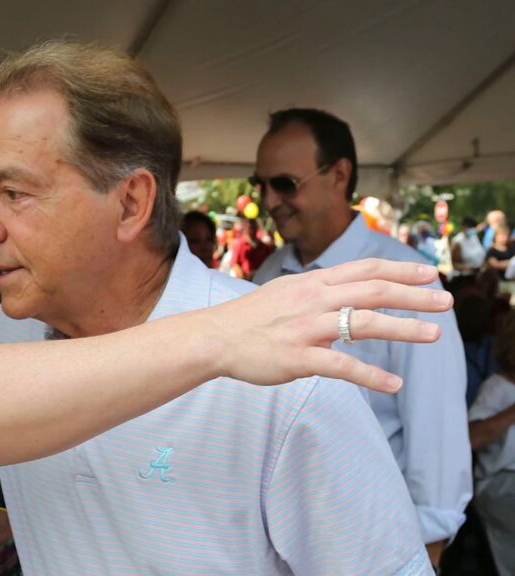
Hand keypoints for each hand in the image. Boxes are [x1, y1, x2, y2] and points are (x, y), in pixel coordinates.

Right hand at [208, 259, 450, 392]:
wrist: (214, 337)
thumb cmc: (250, 317)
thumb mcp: (286, 291)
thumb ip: (318, 290)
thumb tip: (347, 290)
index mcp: (313, 283)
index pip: (365, 270)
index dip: (400, 270)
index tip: (429, 272)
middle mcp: (314, 300)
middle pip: (373, 291)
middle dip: (414, 295)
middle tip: (445, 301)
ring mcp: (307, 328)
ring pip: (364, 324)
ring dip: (404, 328)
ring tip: (434, 334)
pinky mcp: (299, 357)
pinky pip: (342, 366)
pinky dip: (371, 376)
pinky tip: (393, 385)